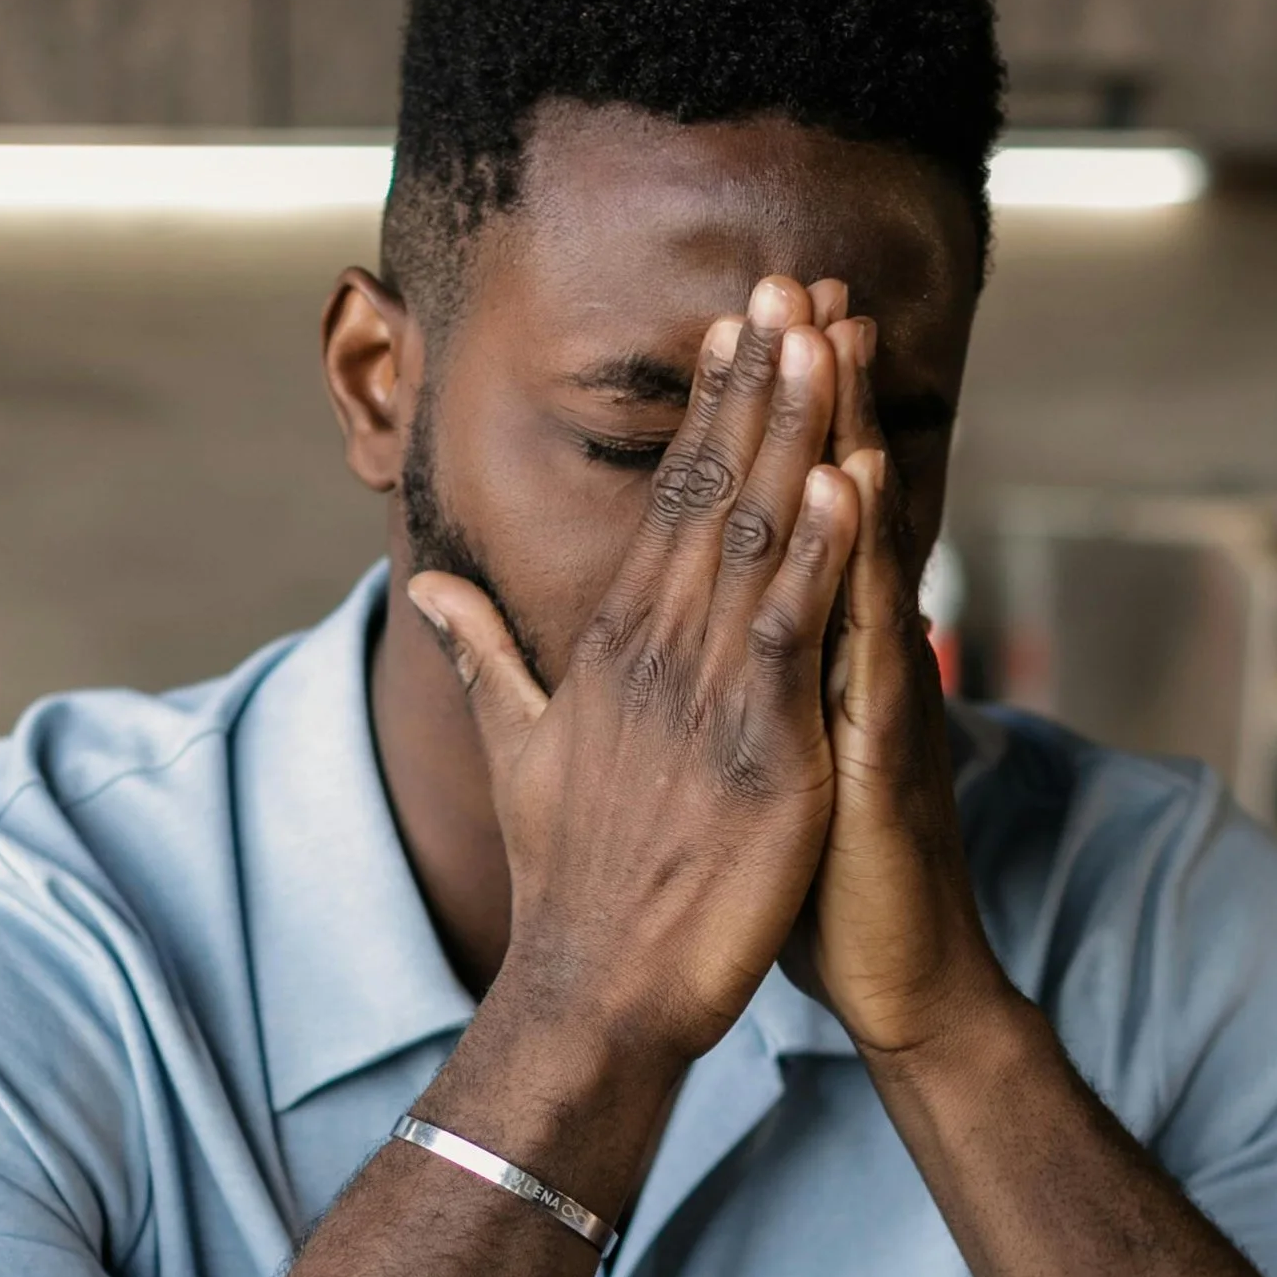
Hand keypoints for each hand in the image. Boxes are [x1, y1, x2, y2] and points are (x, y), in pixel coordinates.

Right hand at [410, 290, 860, 1071]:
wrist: (594, 991)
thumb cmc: (568, 882)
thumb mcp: (517, 749)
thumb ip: (486, 655)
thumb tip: (429, 586)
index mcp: (613, 647)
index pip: (669, 502)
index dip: (708, 410)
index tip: (738, 328)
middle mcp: (655, 653)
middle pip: (714, 493)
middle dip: (756, 387)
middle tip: (789, 285)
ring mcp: (708, 699)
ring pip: (758, 540)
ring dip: (796, 435)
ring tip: (827, 342)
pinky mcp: (760, 753)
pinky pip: (795, 635)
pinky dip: (823, 555)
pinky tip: (848, 481)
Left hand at [775, 278, 1008, 1059]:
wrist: (901, 979)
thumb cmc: (824, 879)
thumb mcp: (762, 768)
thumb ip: (734, 696)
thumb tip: (700, 647)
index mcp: (806, 658)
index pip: (787, 520)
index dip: (768, 427)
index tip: (749, 329)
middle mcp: (851, 656)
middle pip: (832, 504)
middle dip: (815, 393)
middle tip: (803, 281)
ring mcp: (878, 690)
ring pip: (862, 545)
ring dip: (848, 438)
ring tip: (835, 336)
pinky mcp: (886, 742)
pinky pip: (876, 638)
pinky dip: (866, 561)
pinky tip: (859, 489)